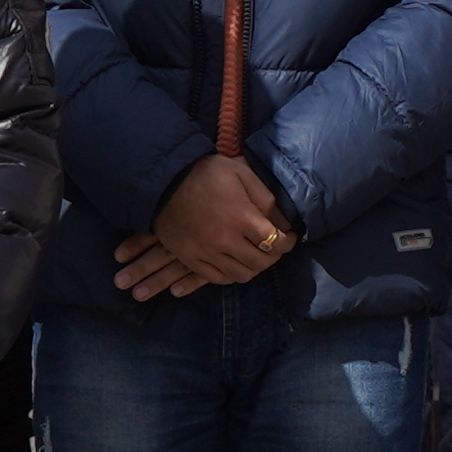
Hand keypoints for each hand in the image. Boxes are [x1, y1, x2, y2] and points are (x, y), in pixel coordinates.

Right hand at [112, 154, 301, 304]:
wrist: (163, 181)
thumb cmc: (205, 173)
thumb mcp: (240, 172)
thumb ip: (265, 197)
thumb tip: (284, 222)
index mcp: (242, 217)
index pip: (275, 243)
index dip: (287, 242)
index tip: (288, 237)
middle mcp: (226, 240)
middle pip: (261, 263)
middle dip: (273, 256)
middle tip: (273, 247)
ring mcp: (206, 253)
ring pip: (242, 275)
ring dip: (254, 267)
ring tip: (254, 255)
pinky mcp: (190, 259)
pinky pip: (218, 279)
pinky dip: (231, 274)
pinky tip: (234, 262)